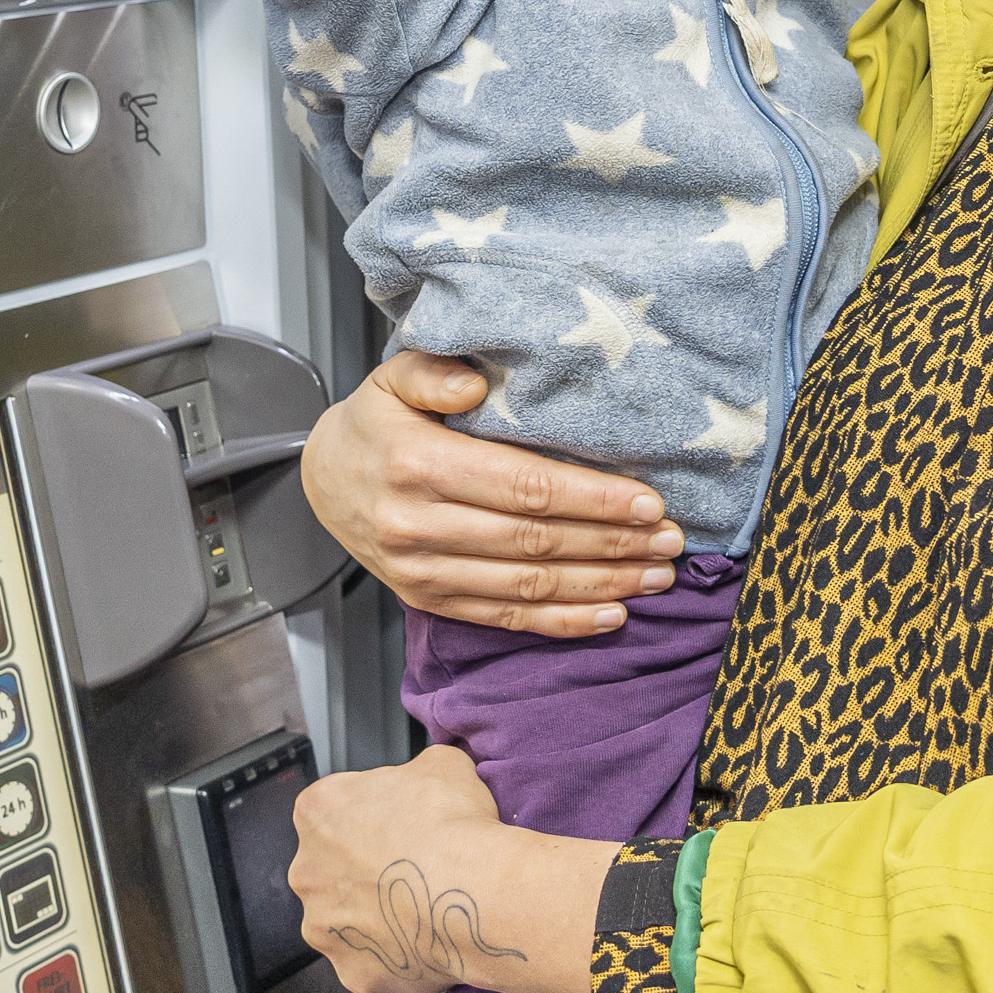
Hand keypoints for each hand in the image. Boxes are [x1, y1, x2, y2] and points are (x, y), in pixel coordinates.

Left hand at [288, 747, 606, 992]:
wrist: (472, 891)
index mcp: (319, 811)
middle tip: (412, 866)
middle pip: (331, 867)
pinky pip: (371, 959)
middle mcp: (307, 870)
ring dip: (375, 913)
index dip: (372, 815)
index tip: (399, 823)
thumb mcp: (442, 764)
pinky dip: (394, 951)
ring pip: (346, 918)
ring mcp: (325, 926)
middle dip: (365, 868)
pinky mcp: (351, 970)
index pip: (334, 809)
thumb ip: (414, 771)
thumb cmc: (453, 825)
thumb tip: (424, 778)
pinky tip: (425, 936)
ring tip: (422, 905)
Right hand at [297, 350, 683, 634]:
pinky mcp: (428, 600)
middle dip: (612, 543)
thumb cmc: (376, 423)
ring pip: (526, 585)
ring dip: (600, 586)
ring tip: (657, 575)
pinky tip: (610, 614)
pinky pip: (503, 617)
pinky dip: (561, 622)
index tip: (649, 501)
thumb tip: (476, 382)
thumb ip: (433, 370)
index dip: (591, 499)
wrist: (320, 481)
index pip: (523, 487)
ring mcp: (422, 571)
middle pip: (534, 541)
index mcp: (417, 464)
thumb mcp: (391, 378)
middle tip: (672, 540)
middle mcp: (417, 525)